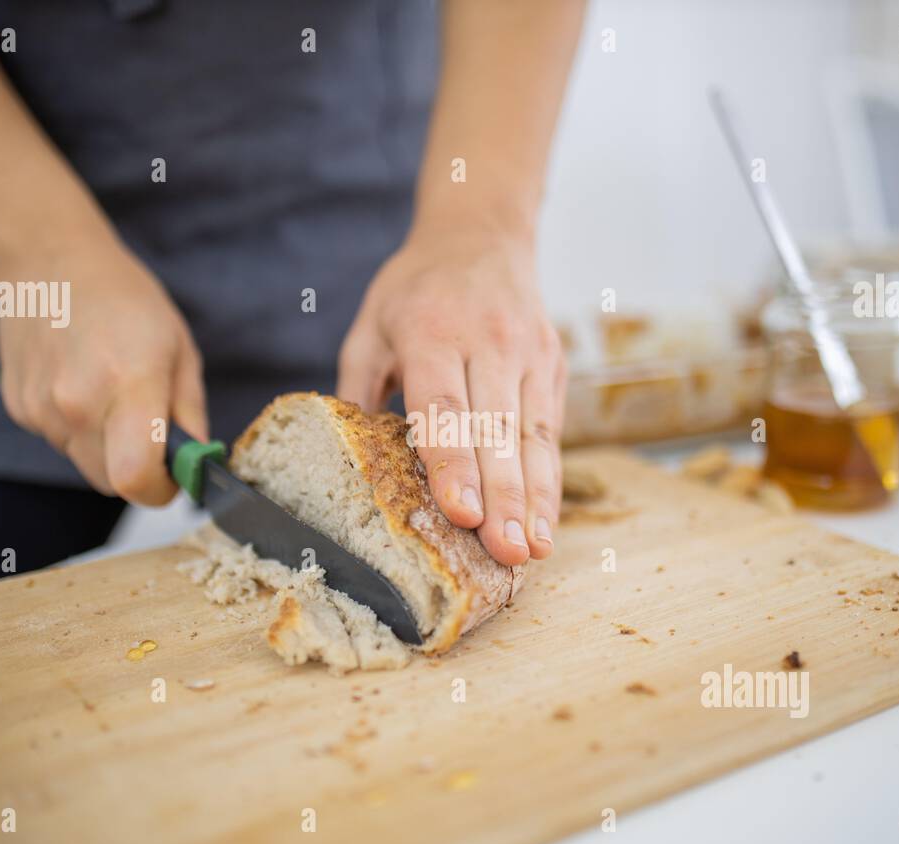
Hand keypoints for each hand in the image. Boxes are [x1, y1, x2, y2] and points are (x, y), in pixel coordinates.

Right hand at [0, 242, 207, 503]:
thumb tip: (196, 467)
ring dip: (107, 447)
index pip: (135, 478)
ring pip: (86, 463)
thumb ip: (189, 416)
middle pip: (112, 483)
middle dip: (138, 471)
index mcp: (128, 383)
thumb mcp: (179, 350)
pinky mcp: (19, 408)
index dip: (160, 489)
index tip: (174, 475)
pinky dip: (78, 428)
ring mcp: (41, 407)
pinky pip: (60, 441)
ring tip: (111, 392)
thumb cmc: (125, 300)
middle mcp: (77, 402)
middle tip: (150, 433)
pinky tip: (81, 383)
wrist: (50, 261)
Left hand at [337, 225, 565, 565]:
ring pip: (531, 436)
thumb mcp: (369, 328)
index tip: (462, 513)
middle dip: (503, 498)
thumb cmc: (415, 291)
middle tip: (506, 554)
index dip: (453, 463)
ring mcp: (527, 352)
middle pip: (494, 430)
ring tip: (532, 551)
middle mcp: (486, 341)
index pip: (444, 407)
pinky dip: (549, 481)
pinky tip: (546, 524)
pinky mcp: (552, 363)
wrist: (482, 234)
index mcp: (430, 333)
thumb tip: (346, 463)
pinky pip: (550, 431)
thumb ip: (358, 391)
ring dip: (534, 499)